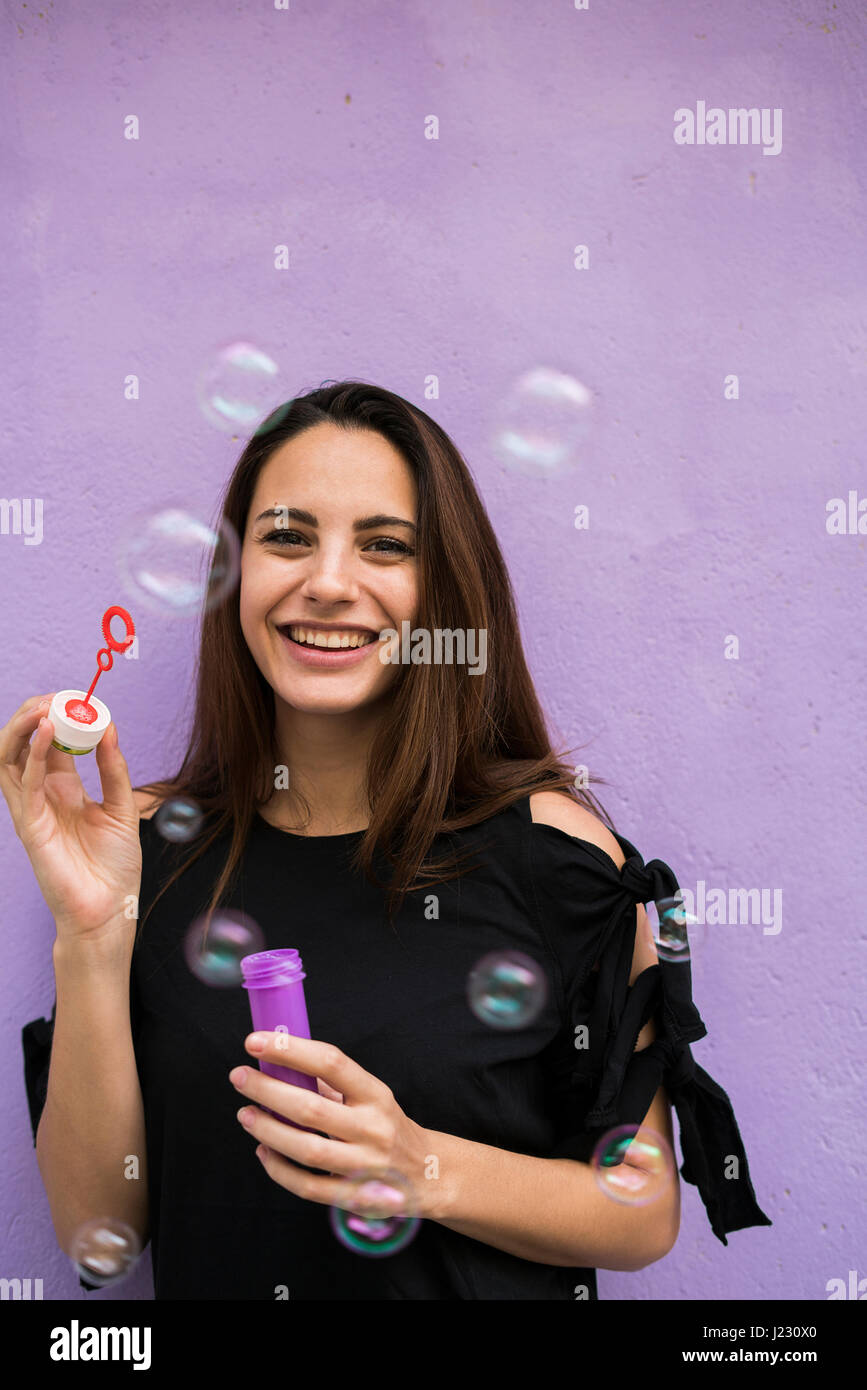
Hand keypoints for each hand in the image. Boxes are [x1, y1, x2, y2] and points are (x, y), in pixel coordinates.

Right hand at [0, 693, 141, 940]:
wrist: (108, 911)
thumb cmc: (114, 866)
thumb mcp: (122, 808)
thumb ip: (114, 770)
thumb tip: (110, 728)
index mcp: (64, 788)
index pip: (52, 740)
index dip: (60, 715)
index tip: (79, 697)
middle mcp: (42, 794)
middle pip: (23, 742)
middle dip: (34, 713)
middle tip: (57, 697)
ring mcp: (31, 809)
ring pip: (8, 757)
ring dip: (21, 727)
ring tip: (43, 706)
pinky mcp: (29, 825)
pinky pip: (23, 783)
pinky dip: (32, 754)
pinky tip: (46, 733)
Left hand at [229, 1032, 439, 1218]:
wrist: (428, 1172)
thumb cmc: (387, 1126)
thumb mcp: (372, 1097)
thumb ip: (332, 1084)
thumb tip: (282, 1063)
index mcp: (376, 1095)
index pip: (331, 1063)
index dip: (291, 1050)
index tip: (256, 1041)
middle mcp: (372, 1128)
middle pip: (311, 1109)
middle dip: (268, 1090)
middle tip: (239, 1077)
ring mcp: (365, 1166)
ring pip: (307, 1150)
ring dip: (269, 1130)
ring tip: (245, 1114)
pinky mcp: (354, 1197)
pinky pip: (309, 1186)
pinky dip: (280, 1170)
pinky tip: (263, 1151)